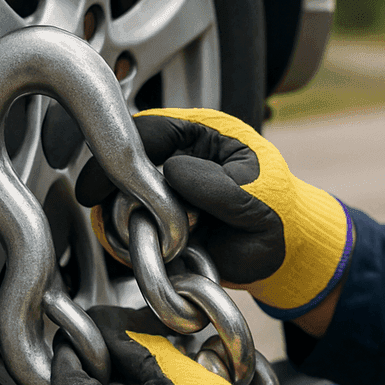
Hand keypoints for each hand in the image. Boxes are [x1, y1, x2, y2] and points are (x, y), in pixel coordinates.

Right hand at [75, 108, 353, 318]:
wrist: (283, 255)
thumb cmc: (278, 214)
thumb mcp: (258, 198)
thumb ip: (219, 186)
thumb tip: (173, 171)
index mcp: (203, 134)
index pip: (150, 129)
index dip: (120, 151)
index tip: (101, 179)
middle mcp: (177, 157)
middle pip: (124, 161)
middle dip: (114, 187)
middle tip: (111, 211)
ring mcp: (164, 190)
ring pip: (119, 196)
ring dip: (121, 217)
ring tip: (146, 237)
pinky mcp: (157, 221)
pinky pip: (127, 227)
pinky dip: (127, 241)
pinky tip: (146, 251)